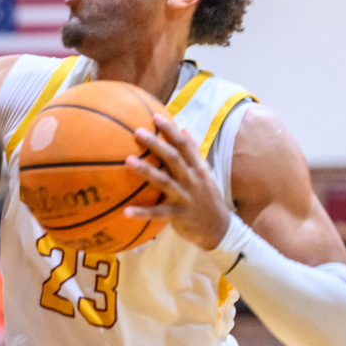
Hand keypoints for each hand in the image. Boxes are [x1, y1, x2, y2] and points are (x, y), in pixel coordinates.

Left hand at [124, 113, 229, 250]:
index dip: (170, 130)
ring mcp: (186, 198)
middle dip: (156, 144)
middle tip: (138, 132)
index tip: (155, 116)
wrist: (220, 229)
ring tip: (128, 161)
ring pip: (164, 182)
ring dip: (146, 171)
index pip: (184, 145)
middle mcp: (193, 180)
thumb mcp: (205, 173)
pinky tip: (125, 212)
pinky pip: (158, 213)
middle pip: (173, 158)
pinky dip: (142, 212)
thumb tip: (184, 128)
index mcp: (198, 169)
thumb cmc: (207, 198)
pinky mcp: (179, 215)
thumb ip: (194, 152)